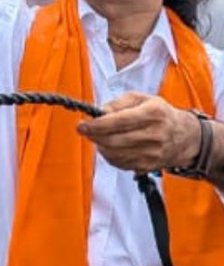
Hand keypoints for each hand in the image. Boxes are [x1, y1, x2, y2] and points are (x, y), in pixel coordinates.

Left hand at [76, 92, 201, 172]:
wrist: (184, 137)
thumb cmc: (159, 114)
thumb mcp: (141, 99)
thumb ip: (117, 104)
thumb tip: (99, 113)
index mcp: (153, 113)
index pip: (119, 121)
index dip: (97, 125)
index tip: (81, 125)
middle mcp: (155, 134)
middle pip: (114, 140)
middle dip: (94, 135)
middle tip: (85, 130)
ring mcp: (152, 153)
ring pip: (114, 154)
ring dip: (100, 145)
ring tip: (99, 137)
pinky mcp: (148, 166)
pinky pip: (120, 163)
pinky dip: (109, 155)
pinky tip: (109, 146)